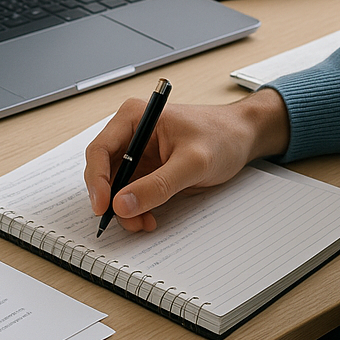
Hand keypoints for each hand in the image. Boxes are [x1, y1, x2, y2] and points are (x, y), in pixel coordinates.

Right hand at [83, 88, 289, 232]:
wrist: (242, 138)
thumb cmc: (221, 136)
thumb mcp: (192, 162)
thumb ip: (158, 184)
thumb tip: (123, 204)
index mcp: (134, 118)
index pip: (99, 149)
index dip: (96, 180)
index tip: (103, 206)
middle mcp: (131, 134)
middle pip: (104, 171)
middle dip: (113, 200)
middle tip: (127, 221)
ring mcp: (138, 153)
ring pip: (116, 187)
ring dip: (125, 209)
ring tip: (144, 222)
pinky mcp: (148, 170)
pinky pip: (131, 194)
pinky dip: (136, 210)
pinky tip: (150, 218)